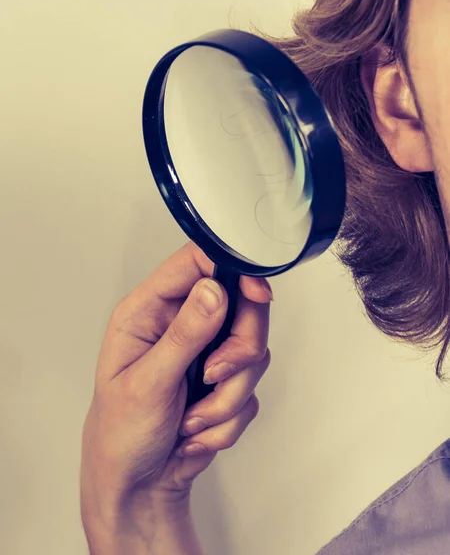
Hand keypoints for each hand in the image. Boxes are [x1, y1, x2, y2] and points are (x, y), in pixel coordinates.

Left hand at [80, 241, 271, 535]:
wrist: (137, 485)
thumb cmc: (121, 432)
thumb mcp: (147, 383)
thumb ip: (184, 335)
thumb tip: (214, 291)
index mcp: (149, 310)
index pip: (196, 263)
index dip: (232, 269)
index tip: (256, 293)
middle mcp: (181, 323)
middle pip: (241, 306)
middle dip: (237, 351)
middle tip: (214, 377)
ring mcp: (206, 351)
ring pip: (253, 352)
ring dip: (227, 396)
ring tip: (192, 418)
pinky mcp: (225, 380)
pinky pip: (251, 390)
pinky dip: (227, 418)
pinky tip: (196, 429)